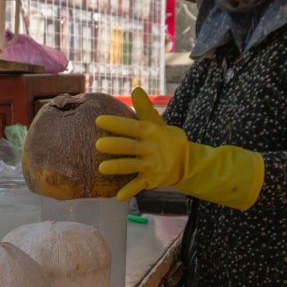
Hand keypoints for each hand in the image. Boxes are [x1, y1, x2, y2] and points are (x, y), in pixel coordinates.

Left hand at [95, 88, 265, 210]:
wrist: (188, 162)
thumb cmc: (167, 139)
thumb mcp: (158, 123)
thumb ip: (145, 109)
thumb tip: (136, 89)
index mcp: (151, 133)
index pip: (132, 127)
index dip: (117, 124)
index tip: (99, 121)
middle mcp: (151, 149)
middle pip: (131, 147)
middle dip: (115, 146)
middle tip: (98, 145)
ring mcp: (151, 166)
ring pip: (132, 166)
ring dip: (118, 168)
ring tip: (102, 169)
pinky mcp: (152, 180)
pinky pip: (139, 186)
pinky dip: (130, 192)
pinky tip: (118, 197)